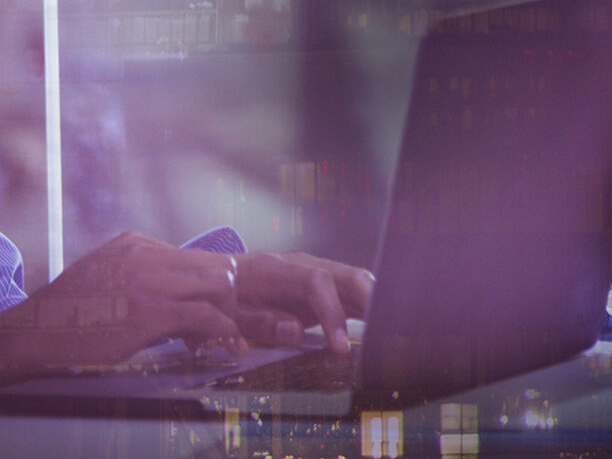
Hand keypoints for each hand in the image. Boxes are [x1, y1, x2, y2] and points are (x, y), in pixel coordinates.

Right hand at [0, 233, 374, 398]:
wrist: (23, 335)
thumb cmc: (63, 320)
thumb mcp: (106, 285)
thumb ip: (144, 285)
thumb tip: (178, 302)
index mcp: (140, 247)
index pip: (203, 263)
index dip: (239, 285)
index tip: (271, 298)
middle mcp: (148, 256)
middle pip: (222, 272)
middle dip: (259, 295)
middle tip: (295, 312)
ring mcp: (147, 281)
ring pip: (220, 291)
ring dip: (253, 315)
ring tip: (286, 331)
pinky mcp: (144, 311)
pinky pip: (199, 318)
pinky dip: (223, 333)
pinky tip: (239, 348)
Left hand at [230, 250, 373, 352]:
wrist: (220, 276)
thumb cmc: (224, 297)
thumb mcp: (231, 315)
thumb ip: (262, 324)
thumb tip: (297, 332)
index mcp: (278, 269)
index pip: (317, 282)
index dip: (333, 313)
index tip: (339, 346)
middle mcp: (304, 265)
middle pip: (346, 274)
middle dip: (369, 300)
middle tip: (383, 332)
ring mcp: (316, 273)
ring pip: (354, 281)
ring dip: (374, 303)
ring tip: (390, 330)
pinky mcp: (322, 287)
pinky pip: (350, 294)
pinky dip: (367, 308)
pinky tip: (381, 326)